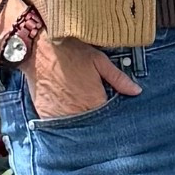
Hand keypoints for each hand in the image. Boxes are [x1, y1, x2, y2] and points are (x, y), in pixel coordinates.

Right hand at [22, 32, 141, 117]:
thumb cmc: (70, 52)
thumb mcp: (98, 61)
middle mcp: (77, 112)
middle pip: (92, 123)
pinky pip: (57, 124)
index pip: (108, 117)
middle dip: (96, 118)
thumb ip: (118, 79)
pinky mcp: (45, 113)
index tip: (110, 109)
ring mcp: (60, 114)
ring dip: (79, 120)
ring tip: (78, 108)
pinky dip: (62, 119)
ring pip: (75, 125)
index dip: (110, 114)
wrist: (37, 48)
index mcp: (94, 101)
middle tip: (94, 108)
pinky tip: (65, 109)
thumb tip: (136, 91)